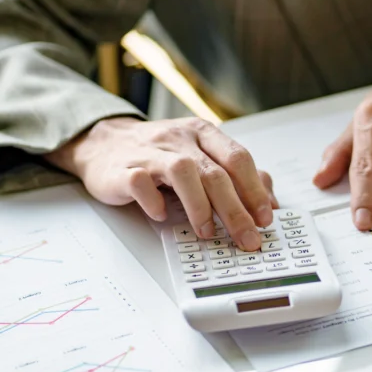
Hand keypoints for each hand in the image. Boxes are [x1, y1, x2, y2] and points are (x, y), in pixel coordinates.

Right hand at [45, 116, 277, 250]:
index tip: (265, 218)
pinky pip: (141, 183)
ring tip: (207, 232)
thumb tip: (268, 203)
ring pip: (183, 173)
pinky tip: (161, 215)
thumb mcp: (200, 157)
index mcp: (203, 133)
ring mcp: (151, 152)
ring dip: (199, 206)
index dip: (255, 190)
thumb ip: (234, 176)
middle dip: (236, 210)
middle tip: (247, 238)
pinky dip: (154, 201)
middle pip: (215, 172)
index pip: (238, 158)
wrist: (103, 143)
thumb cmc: (159, 155)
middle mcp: (180, 138)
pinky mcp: (124, 168)